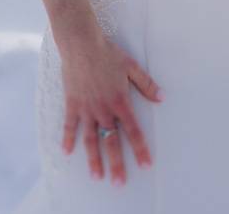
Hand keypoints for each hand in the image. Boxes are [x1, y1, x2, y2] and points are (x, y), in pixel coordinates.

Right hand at [55, 21, 162, 184]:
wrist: (82, 44)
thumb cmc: (108, 53)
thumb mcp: (132, 67)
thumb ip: (146, 84)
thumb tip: (161, 98)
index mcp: (120, 101)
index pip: (133, 131)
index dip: (140, 149)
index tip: (145, 164)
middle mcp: (103, 109)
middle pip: (111, 142)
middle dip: (116, 164)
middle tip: (119, 183)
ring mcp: (86, 109)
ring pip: (90, 139)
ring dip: (94, 159)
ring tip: (97, 176)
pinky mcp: (72, 104)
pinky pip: (69, 125)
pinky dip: (68, 139)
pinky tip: (67, 152)